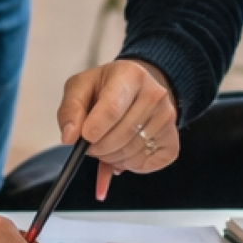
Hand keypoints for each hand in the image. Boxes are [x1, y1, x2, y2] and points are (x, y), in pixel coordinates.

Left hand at [57, 59, 178, 198]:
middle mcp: (155, 94)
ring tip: (106, 146)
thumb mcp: (81, 87)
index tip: (84, 138)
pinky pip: (148, 164)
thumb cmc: (106, 88)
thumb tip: (69, 136)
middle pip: (121, 135)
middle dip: (98, 148)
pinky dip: (130, 166)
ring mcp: (167, 118)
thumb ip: (70, 109)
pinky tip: (124, 153)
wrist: (138, 88)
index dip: (95, 129)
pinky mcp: (172, 140)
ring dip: (112, 158)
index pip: (112, 109)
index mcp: (130, 75)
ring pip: (132, 153)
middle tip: (90, 144)